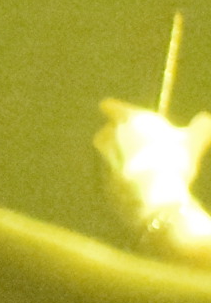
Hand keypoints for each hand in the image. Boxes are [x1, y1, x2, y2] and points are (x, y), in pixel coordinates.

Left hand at [91, 99, 210, 244]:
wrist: (156, 195)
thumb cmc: (175, 160)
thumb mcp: (193, 141)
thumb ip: (199, 127)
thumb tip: (205, 120)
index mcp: (132, 120)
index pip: (111, 107)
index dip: (112, 108)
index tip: (110, 109)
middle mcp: (113, 136)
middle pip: (107, 131)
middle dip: (116, 134)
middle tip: (134, 141)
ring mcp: (103, 158)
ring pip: (105, 152)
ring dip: (116, 154)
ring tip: (137, 160)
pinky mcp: (102, 180)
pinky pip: (107, 173)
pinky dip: (117, 174)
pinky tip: (135, 180)